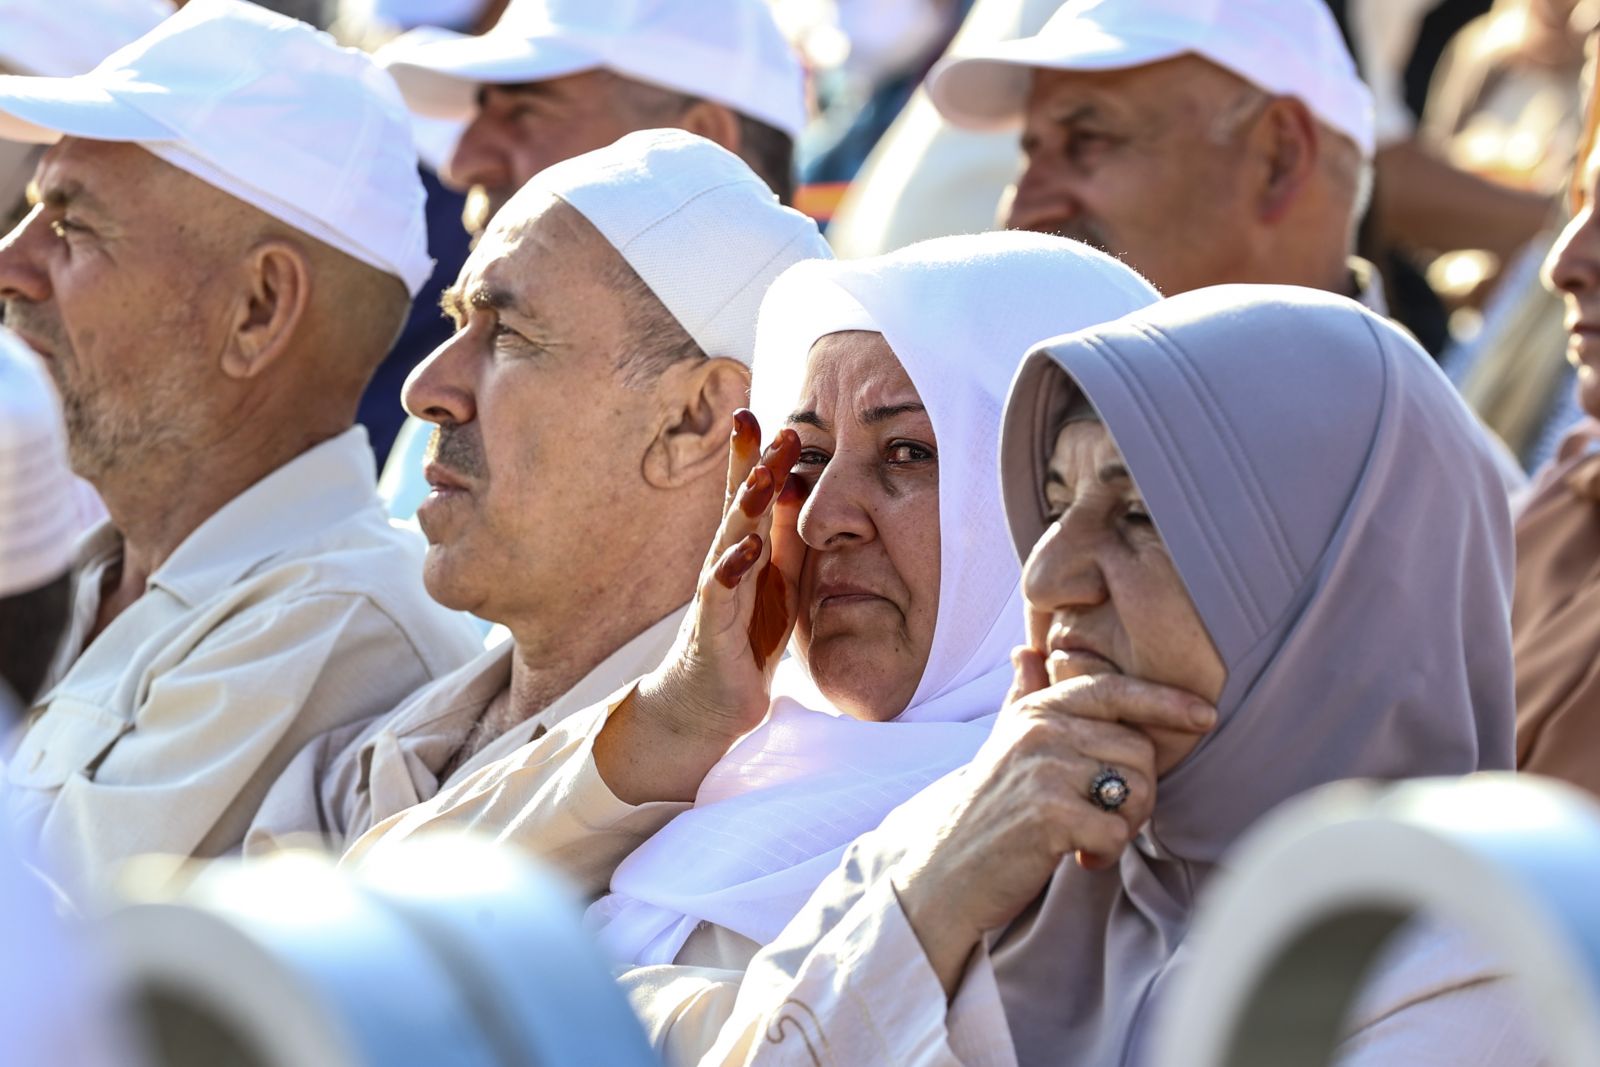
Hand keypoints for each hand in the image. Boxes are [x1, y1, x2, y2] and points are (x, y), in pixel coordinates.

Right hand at [595, 410, 806, 802]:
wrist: (706, 709)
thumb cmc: (743, 642)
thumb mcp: (776, 584)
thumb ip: (787, 540)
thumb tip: (802, 487)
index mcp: (745, 550)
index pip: (752, 496)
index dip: (761, 457)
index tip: (777, 416)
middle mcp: (725, 564)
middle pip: (738, 505)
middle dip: (751, 464)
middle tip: (764, 423)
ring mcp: (716, 595)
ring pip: (729, 540)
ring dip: (746, 507)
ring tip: (764, 475)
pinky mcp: (713, 630)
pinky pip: (721, 594)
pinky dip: (733, 568)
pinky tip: (748, 547)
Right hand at [891, 648, 1217, 995]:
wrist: (946, 869)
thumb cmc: (987, 808)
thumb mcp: (1002, 743)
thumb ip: (1023, 696)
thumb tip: (1027, 651)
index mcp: (1037, 710)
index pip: (1115, 690)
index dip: (1165, 701)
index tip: (1205, 715)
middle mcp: (1041, 730)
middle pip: (1139, 751)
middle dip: (1138, 794)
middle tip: (1106, 819)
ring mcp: (1044, 770)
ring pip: (1134, 791)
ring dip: (1125, 826)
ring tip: (1091, 838)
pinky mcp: (1049, 814)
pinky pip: (1117, 830)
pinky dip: (1107, 852)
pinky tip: (1079, 856)